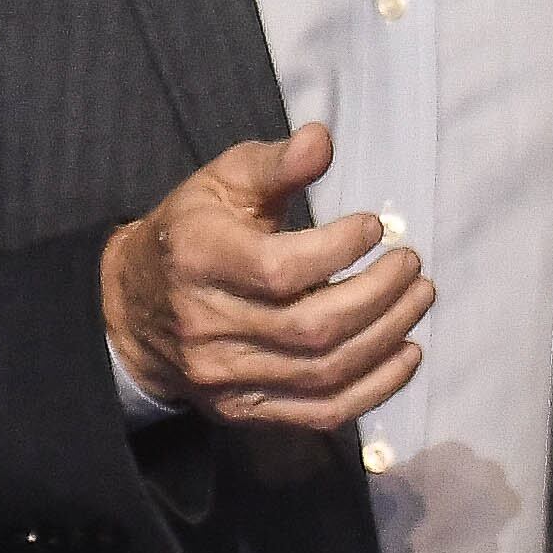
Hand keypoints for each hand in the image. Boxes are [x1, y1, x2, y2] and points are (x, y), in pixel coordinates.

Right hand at [99, 123, 432, 430]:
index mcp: (198, 260)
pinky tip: (406, 354)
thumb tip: (322, 140)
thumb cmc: (191, 232)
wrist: (133, 311)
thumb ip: (274, 164)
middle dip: (378, 296)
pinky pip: (322, 412)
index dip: (338, 250)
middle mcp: (207, 326)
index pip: (278, 270)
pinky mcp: (246, 409)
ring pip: (324, 371)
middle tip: (411, 264)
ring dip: (387, 336)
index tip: (374, 227)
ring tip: (419, 297)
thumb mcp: (222, 183)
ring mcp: (226, 377)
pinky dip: (375, 388)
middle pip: (311, 327)